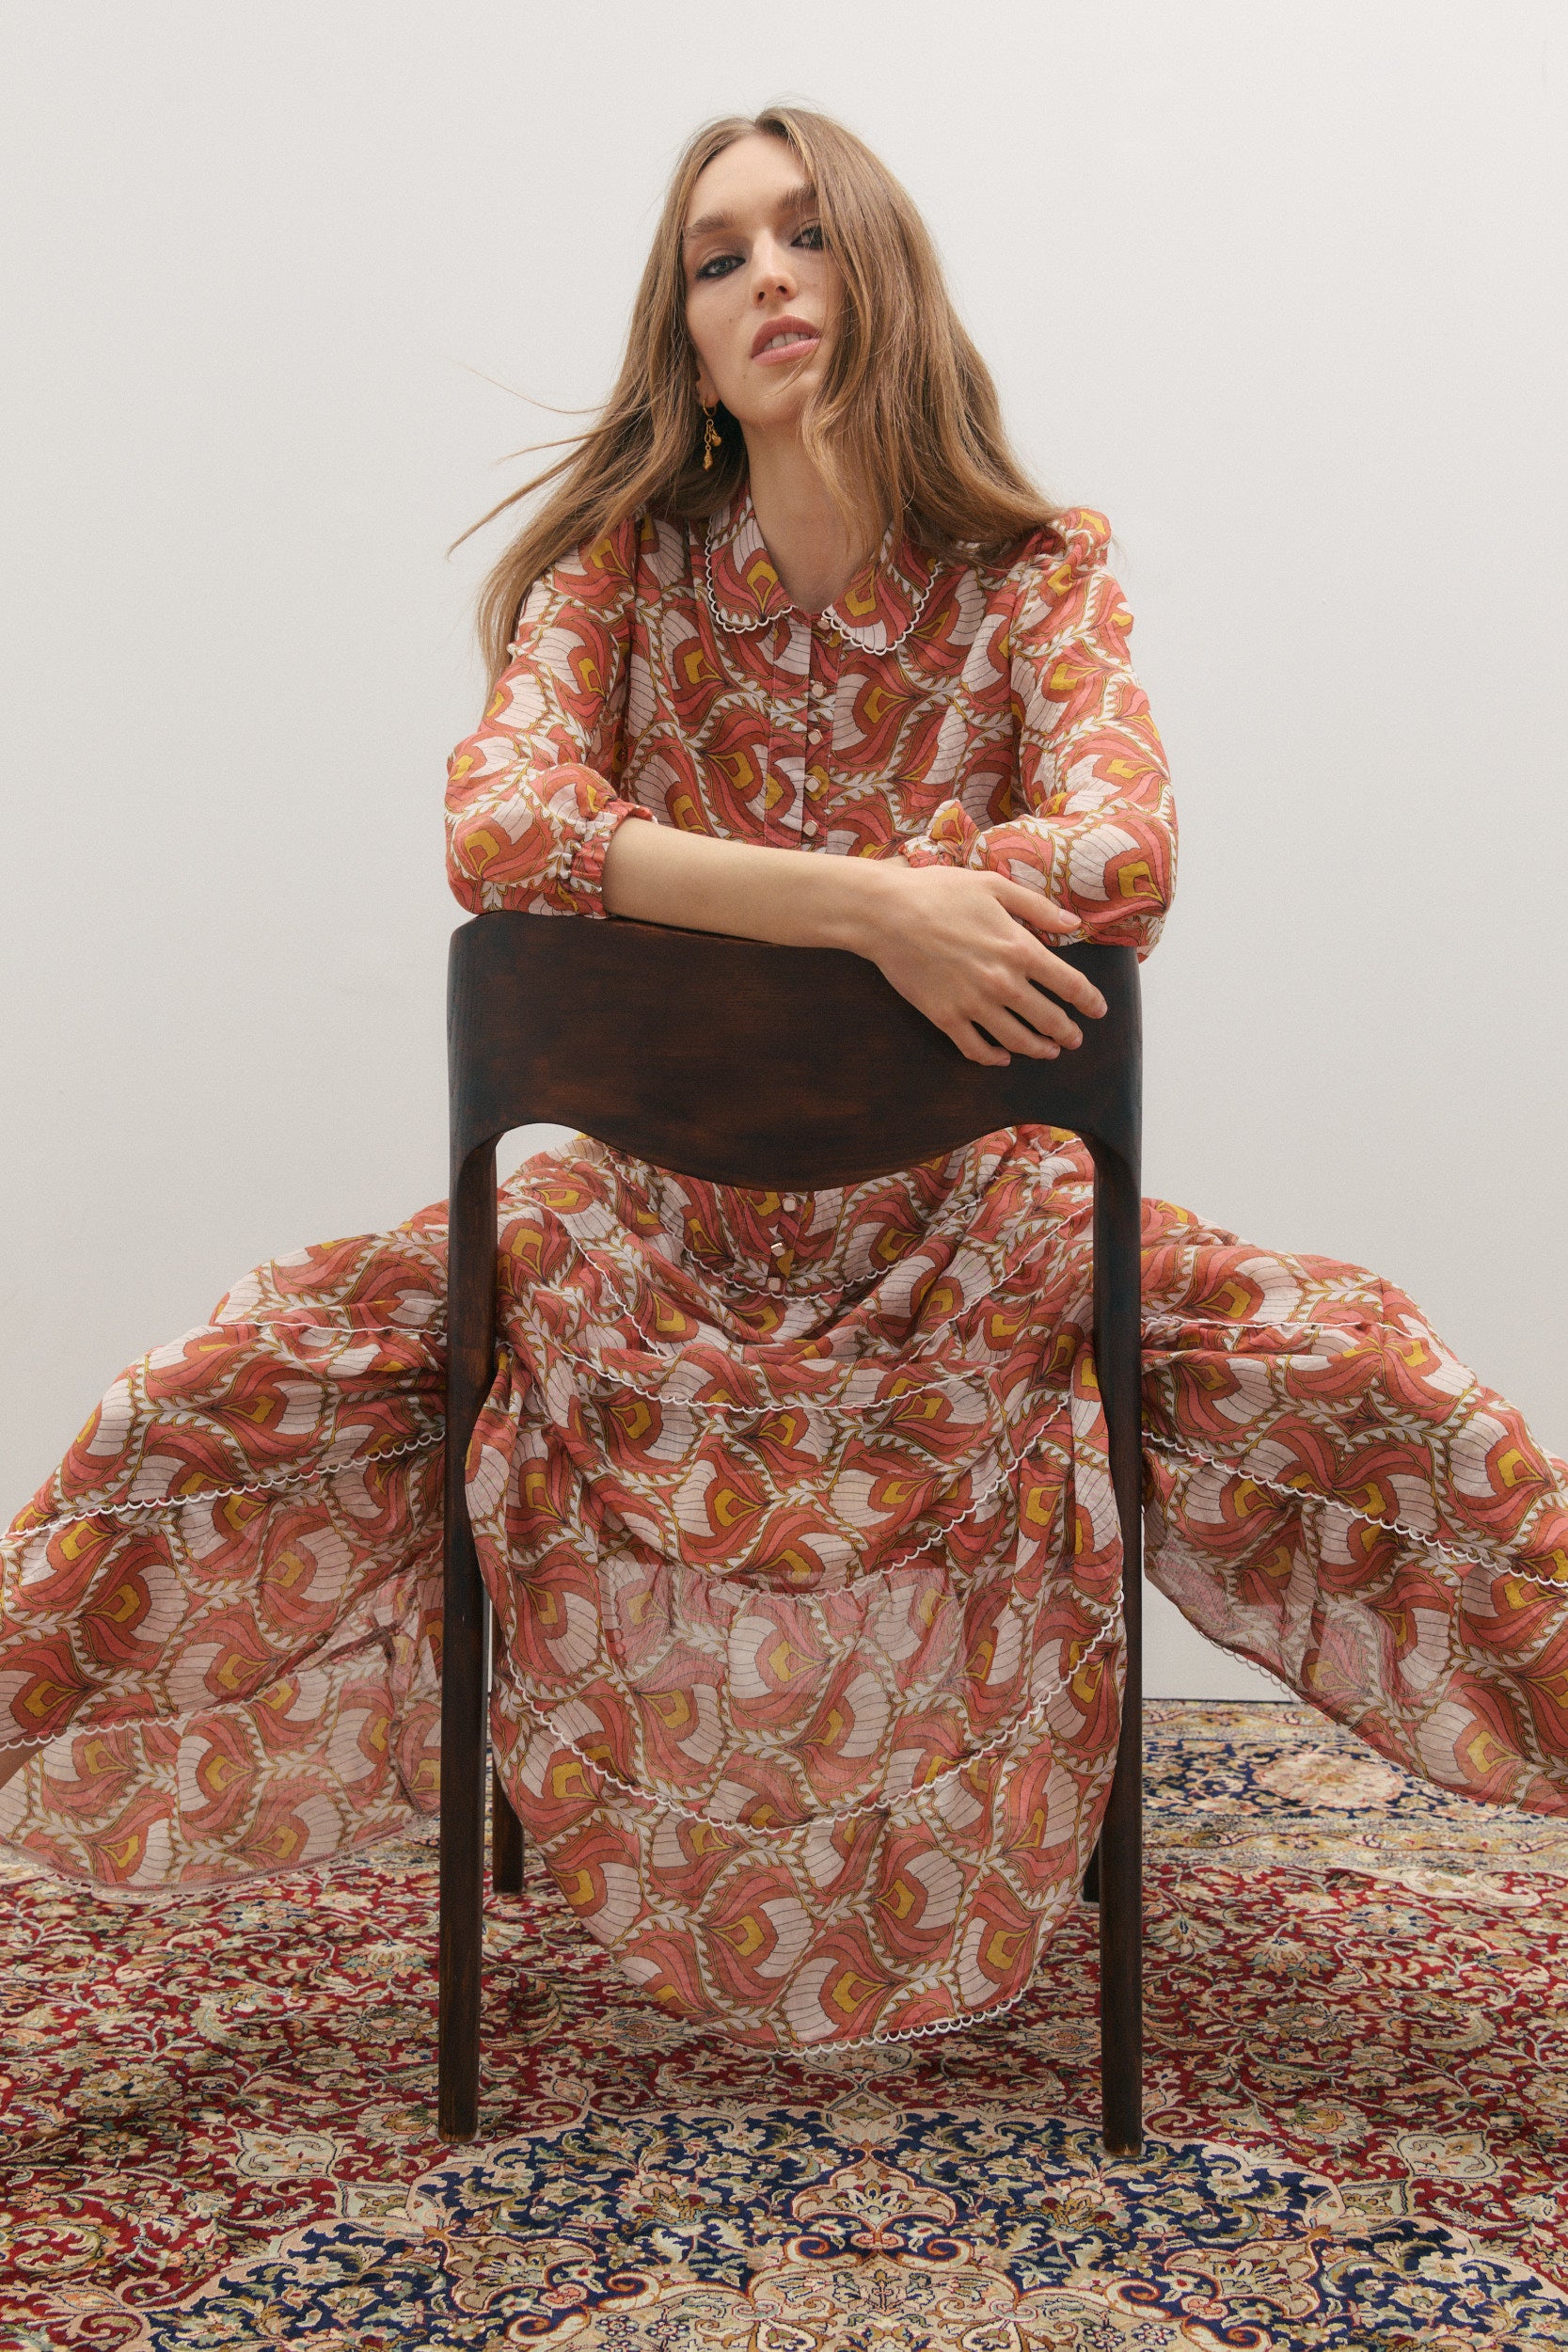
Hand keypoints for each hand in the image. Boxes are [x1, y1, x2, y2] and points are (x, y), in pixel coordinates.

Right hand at [855, 864, 1106, 1066]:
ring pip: (1017, 1040)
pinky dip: (993, 1058)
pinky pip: (976, 1048)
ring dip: (1038, 1049)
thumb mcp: (994, 887)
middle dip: (1067, 1032)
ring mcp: (973, 1004)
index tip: (1099, 1010)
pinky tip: (1002, 1057)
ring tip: (1048, 1052)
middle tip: (1074, 1039)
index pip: (1070, 984)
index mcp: (1019, 948)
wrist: (886, 913)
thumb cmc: (940, 891)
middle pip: (1048, 1019)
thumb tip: (1073, 925)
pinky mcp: (945, 1017)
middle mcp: (1002, 982)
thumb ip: (1037, 908)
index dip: (1090, 1001)